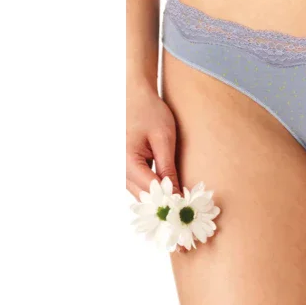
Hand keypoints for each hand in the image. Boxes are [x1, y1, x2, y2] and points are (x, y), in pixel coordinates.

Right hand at [126, 82, 180, 198]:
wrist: (133, 95)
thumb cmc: (148, 111)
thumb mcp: (163, 138)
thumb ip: (168, 168)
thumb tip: (175, 193)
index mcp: (126, 161)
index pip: (152, 190)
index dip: (170, 200)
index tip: (187, 209)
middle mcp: (118, 168)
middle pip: (144, 197)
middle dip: (165, 204)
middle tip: (186, 208)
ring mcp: (118, 169)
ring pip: (140, 194)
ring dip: (159, 199)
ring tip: (180, 203)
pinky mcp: (123, 168)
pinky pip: (138, 186)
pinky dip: (153, 190)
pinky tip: (169, 191)